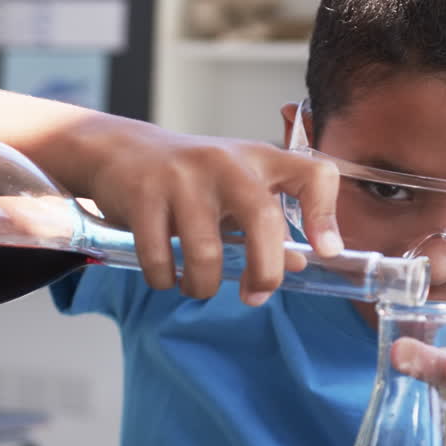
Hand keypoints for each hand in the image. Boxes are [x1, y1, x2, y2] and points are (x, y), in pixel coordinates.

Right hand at [78, 116, 342, 303]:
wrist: (119, 150)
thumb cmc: (189, 178)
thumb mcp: (235, 191)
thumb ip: (268, 225)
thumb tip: (299, 264)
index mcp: (259, 159)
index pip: (313, 173)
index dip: (326, 214)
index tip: (325, 252)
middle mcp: (226, 162)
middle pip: (262, 219)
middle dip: (264, 271)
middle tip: (255, 295)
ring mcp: (182, 176)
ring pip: (205, 253)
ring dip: (202, 286)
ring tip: (196, 286)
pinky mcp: (144, 193)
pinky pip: (160, 258)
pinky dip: (164, 279)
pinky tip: (166, 274)